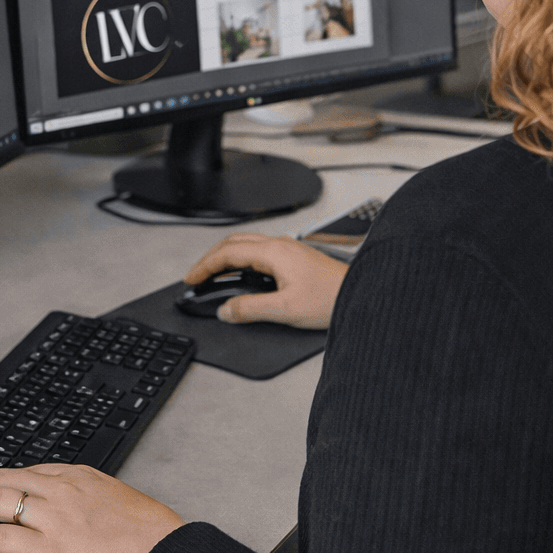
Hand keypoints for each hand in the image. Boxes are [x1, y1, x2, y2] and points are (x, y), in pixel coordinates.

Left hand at [0, 465, 183, 552]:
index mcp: (82, 478)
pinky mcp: (51, 550)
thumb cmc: (155, 541)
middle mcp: (64, 490)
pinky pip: (0, 536)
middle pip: (1, 478)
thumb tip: (77, 521)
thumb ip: (92, 507)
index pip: (26, 470)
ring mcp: (56, 518)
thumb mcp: (121, 508)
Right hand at [185, 232, 347, 328]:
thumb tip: (226, 310)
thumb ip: (251, 309)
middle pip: (235, 242)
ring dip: (227, 256)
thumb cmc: (331, 297)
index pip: (228, 253)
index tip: (191, 278)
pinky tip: (243, 273)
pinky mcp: (295, 256)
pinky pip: (260, 250)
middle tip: (198, 275)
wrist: (360, 292)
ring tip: (215, 273)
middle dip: (212, 257)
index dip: (205, 265)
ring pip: (248, 244)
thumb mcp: (285, 309)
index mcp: (274, 253)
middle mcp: (280, 245)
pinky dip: (242, 258)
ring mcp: (288, 248)